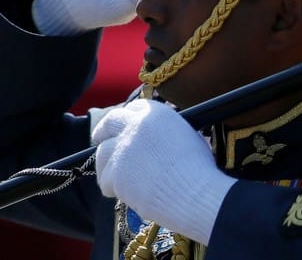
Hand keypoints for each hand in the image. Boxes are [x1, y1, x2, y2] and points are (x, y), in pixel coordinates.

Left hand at [93, 100, 235, 245]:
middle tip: (102, 142)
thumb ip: (168, 132)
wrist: (194, 194)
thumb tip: (161, 140)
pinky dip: (113, 188)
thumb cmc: (199, 170)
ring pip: (102, 154)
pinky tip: (127, 194)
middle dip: (103, 132)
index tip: (125, 128)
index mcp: (157, 113)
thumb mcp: (189, 137)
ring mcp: (123, 149)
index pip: (133, 108)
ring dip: (108, 165)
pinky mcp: (115, 173)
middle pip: (109, 123)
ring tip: (119, 178)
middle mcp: (136, 125)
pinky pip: (105, 180)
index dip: (128, 119)